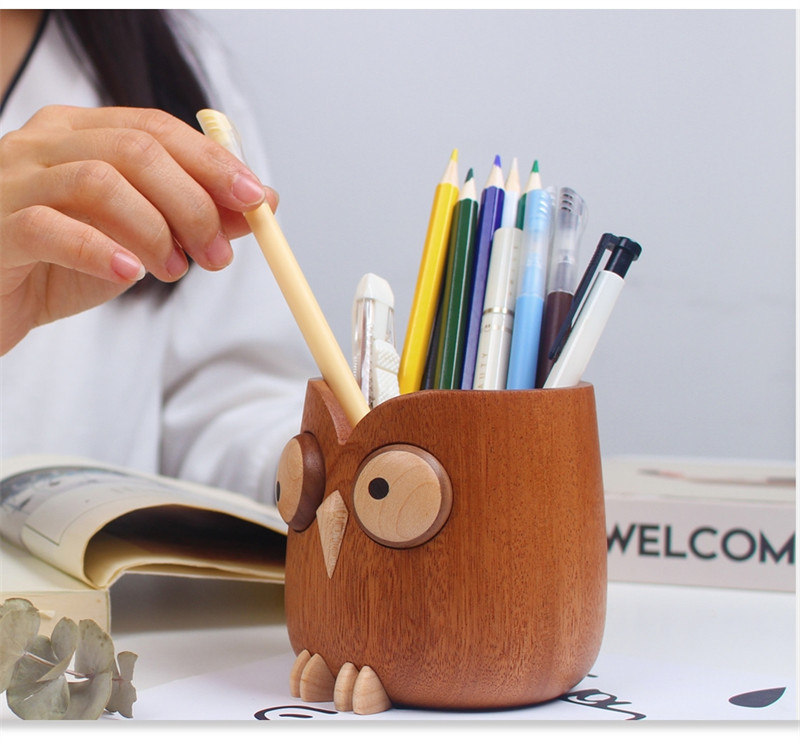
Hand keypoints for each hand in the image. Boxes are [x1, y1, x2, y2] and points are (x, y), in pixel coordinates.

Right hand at [0, 105, 277, 354]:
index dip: (212, 163)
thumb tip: (263, 202)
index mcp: (78, 134)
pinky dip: (100, 250)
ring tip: (174, 271)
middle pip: (135, 151)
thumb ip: (194, 217)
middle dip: (193, 203)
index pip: (156, 129)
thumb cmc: (60, 265)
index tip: (256, 199)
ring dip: (156, 231)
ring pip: (99, 182)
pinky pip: (49, 227)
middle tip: (217, 254)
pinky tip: (131, 272)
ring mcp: (12, 181)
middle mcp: (43, 145)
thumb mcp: (138, 239)